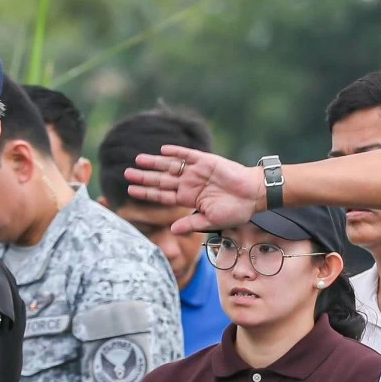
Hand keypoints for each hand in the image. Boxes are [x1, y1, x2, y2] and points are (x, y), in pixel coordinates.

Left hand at [124, 146, 262, 234]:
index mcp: (189, 199)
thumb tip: (171, 231)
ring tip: (138, 159)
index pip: (162, 196)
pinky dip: (176, 152)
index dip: (147, 193)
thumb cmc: (235, 211)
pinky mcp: (206, 160)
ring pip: (170, 166)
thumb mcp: (211, 221)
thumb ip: (191, 224)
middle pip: (162, 180)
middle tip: (126, 173)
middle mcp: (189, 184)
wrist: (254, 195)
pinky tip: (162, 150)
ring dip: (155, 162)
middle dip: (144, 177)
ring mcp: (197, 171)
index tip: (130, 191)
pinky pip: (188, 154)